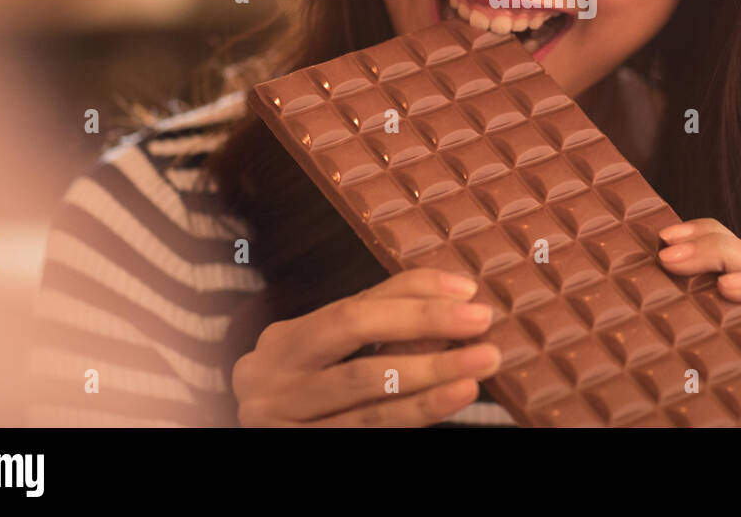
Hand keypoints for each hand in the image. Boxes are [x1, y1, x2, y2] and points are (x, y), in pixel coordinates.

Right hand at [231, 268, 502, 425]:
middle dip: (425, 330)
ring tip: (478, 368)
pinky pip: (371, 432)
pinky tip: (451, 399)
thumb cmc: (303, 380)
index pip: (353, 310)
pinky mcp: (309, 448)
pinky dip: (416, 414)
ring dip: (432, 382)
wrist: (259, 427)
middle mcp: (277, 384)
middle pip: (359, 351)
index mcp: (283, 343)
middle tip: (481, 321)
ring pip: (371, 402)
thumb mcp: (328, 344)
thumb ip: (380, 319)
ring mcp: (290, 424)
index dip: (413, 299)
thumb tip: (452, 298)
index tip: (466, 290)